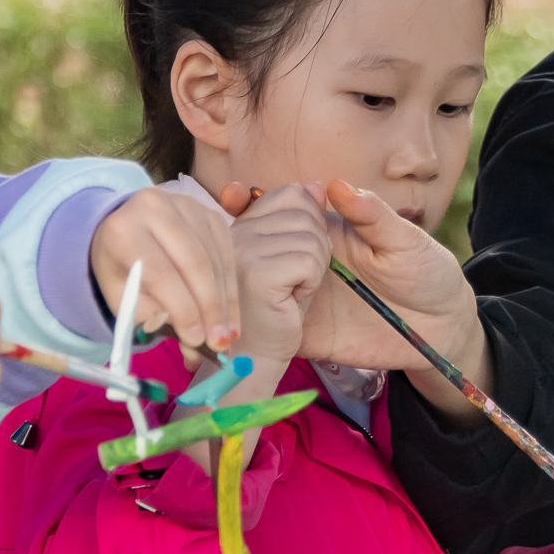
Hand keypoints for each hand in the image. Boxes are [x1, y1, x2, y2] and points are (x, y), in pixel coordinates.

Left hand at [92, 185, 240, 354]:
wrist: (126, 229)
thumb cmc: (123, 269)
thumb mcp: (122, 297)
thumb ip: (150, 317)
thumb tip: (190, 343)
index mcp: (123, 230)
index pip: (159, 272)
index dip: (181, 308)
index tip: (195, 340)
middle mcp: (155, 207)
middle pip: (194, 261)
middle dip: (210, 307)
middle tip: (219, 342)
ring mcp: (186, 205)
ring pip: (214, 258)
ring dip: (224, 301)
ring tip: (228, 334)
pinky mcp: (208, 212)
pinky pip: (227, 252)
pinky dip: (230, 286)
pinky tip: (230, 313)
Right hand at [225, 182, 328, 390]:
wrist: (256, 369)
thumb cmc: (278, 319)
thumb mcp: (296, 261)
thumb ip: (307, 218)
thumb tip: (318, 184)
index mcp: (242, 226)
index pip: (291, 194)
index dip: (309, 222)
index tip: (297, 259)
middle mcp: (236, 233)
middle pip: (303, 210)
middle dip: (316, 247)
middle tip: (295, 281)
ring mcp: (241, 252)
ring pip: (309, 236)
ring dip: (315, 269)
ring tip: (292, 293)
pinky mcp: (255, 274)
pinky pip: (307, 260)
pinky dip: (312, 283)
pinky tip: (292, 303)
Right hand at [264, 181, 488, 406]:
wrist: (439, 332)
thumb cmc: (426, 275)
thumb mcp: (404, 241)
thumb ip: (372, 215)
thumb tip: (334, 185)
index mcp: (322, 230)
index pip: (271, 207)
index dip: (246, 201)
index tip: (235, 195)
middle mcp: (301, 258)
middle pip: (256, 236)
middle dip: (270, 235)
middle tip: (322, 255)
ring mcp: (298, 295)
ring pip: (255, 275)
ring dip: (274, 273)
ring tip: (315, 285)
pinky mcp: (302, 331)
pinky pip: (270, 319)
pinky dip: (271, 311)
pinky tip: (291, 314)